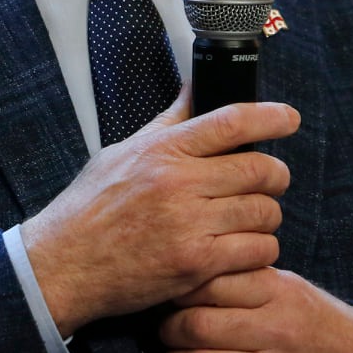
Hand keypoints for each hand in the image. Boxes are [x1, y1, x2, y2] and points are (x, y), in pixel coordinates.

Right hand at [20, 93, 299, 335]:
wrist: (62, 264)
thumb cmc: (90, 208)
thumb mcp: (123, 151)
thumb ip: (167, 122)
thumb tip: (195, 87)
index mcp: (163, 149)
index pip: (232, 121)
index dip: (271, 116)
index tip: (289, 118)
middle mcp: (178, 182)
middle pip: (259, 168)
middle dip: (276, 174)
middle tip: (273, 180)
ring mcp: (189, 224)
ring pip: (263, 212)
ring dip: (267, 215)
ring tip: (254, 218)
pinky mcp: (196, 264)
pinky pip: (255, 251)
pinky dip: (260, 250)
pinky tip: (246, 249)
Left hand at [157, 268, 352, 352]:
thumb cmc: (309, 319)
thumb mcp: (287, 285)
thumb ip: (244, 275)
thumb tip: (189, 267)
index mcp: (276, 291)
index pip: (210, 282)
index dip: (181, 288)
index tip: (174, 294)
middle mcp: (274, 331)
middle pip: (196, 326)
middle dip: (168, 329)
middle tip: (167, 329)